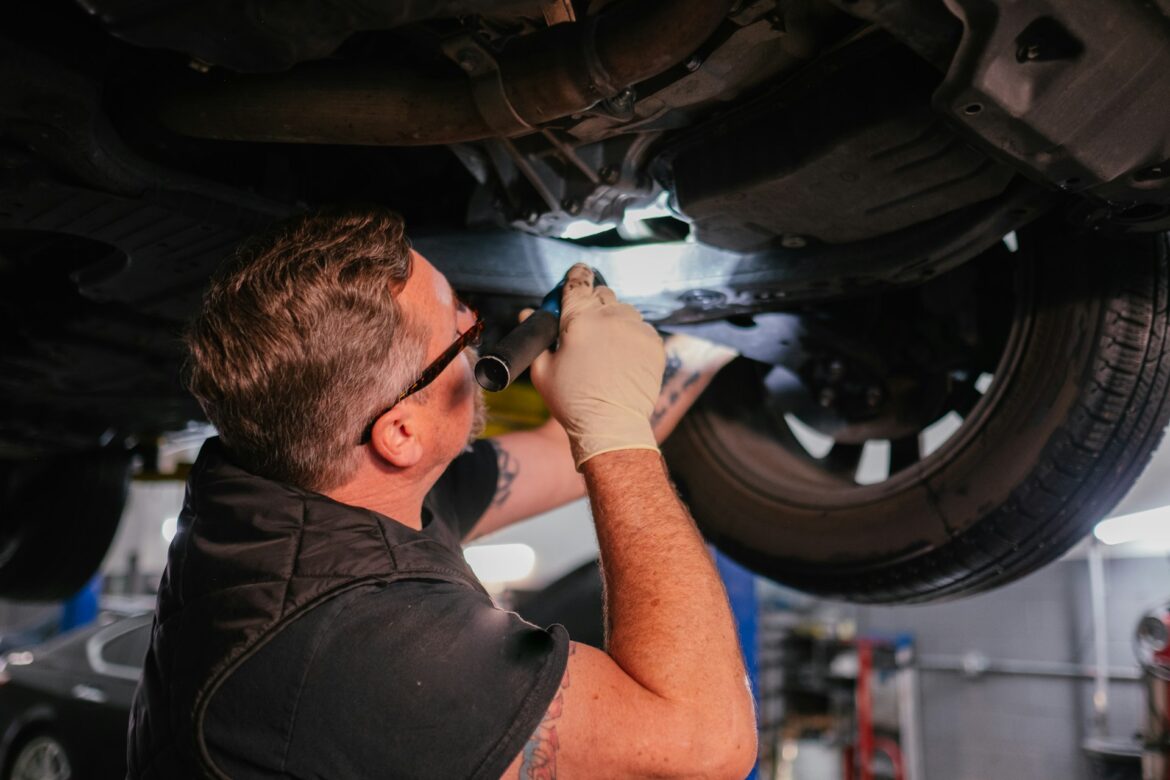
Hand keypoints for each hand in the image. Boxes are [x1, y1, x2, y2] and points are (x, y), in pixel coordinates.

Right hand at [529, 264, 664, 468]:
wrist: (610, 425)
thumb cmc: (572, 400)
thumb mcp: (542, 370)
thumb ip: (537, 337)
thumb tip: (526, 312)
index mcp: (579, 318)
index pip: (577, 281)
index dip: (576, 275)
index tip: (578, 273)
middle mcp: (610, 316)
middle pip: (602, 293)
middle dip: (593, 302)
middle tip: (586, 325)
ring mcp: (635, 329)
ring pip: (624, 310)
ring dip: (614, 319)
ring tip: (606, 347)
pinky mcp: (653, 343)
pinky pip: (641, 328)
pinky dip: (631, 336)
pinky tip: (622, 358)